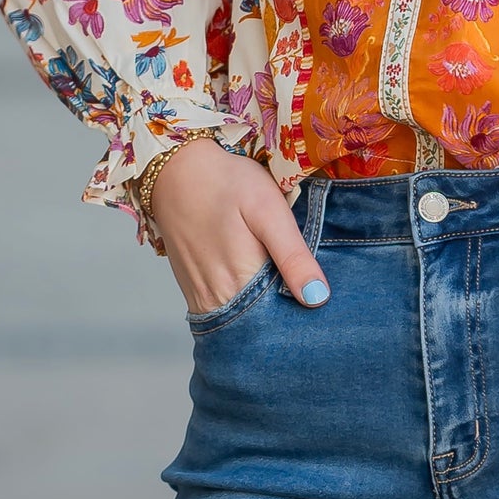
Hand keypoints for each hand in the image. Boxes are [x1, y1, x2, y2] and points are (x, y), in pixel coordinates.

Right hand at [146, 136, 330, 312]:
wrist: (176, 172)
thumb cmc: (227, 184)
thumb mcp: (268, 210)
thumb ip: (292, 256)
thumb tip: (318, 299)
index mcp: (243, 283)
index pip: (283, 320)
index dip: (305, 312)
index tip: (321, 300)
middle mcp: (218, 301)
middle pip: (262, 325)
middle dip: (286, 315)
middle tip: (307, 290)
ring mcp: (202, 300)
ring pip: (243, 322)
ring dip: (265, 311)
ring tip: (285, 285)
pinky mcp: (193, 292)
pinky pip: (224, 312)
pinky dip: (244, 306)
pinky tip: (259, 283)